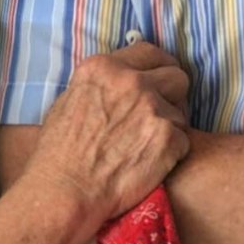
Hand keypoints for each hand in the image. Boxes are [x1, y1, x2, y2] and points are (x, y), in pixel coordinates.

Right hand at [22, 42, 190, 229]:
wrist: (66, 191)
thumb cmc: (59, 153)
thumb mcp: (69, 100)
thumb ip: (101, 84)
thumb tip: (119, 80)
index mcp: (104, 67)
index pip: (150, 52)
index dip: (158, 69)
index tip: (158, 83)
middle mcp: (131, 81)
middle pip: (177, 76)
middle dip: (173, 95)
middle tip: (161, 115)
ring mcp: (152, 108)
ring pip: (182, 112)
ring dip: (171, 127)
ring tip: (149, 146)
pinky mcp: (167, 138)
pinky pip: (184, 141)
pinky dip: (172, 154)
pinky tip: (152, 164)